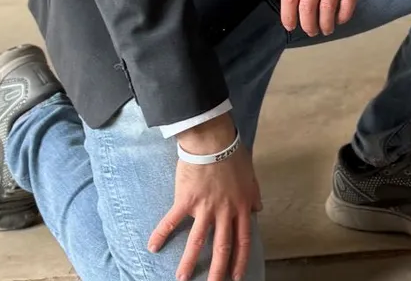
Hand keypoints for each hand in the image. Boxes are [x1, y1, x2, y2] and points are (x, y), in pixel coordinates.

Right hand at [149, 115, 261, 280]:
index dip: (240, 260)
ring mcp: (206, 208)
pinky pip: (172, 221)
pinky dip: (161, 234)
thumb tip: (258, 209)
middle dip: (218, 270)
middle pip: (222, 247)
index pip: (243, 240)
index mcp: (242, 207)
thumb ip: (254, 195)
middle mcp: (225, 212)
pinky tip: (152, 247)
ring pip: (198, 241)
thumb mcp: (251, 176)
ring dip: (189, 261)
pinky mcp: (186, 200)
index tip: (237, 276)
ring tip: (182, 278)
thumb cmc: (234, 155)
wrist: (214, 141)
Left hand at [276, 0, 391, 34]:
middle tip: (311, 31)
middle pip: (308, 4)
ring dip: (326, 23)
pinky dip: (344, 14)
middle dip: (308, 24)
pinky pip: (348, 0)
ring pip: (328, 5)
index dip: (288, 15)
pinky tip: (341, 18)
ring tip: (326, 29)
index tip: (290, 27)